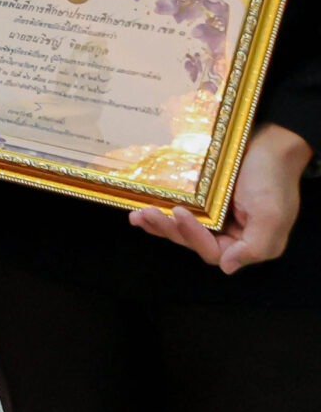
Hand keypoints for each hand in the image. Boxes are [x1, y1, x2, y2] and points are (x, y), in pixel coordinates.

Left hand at [129, 121, 308, 273]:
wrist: (270, 144)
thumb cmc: (272, 178)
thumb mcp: (271, 216)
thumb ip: (254, 247)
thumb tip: (227, 267)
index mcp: (249, 243)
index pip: (214, 252)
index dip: (193, 236)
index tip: (180, 213)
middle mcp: (230, 235)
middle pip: (192, 241)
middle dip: (169, 229)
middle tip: (148, 213)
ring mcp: (215, 219)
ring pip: (181, 229)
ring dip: (159, 224)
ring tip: (139, 214)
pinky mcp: (203, 204)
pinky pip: (179, 214)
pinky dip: (161, 215)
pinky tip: (139, 214)